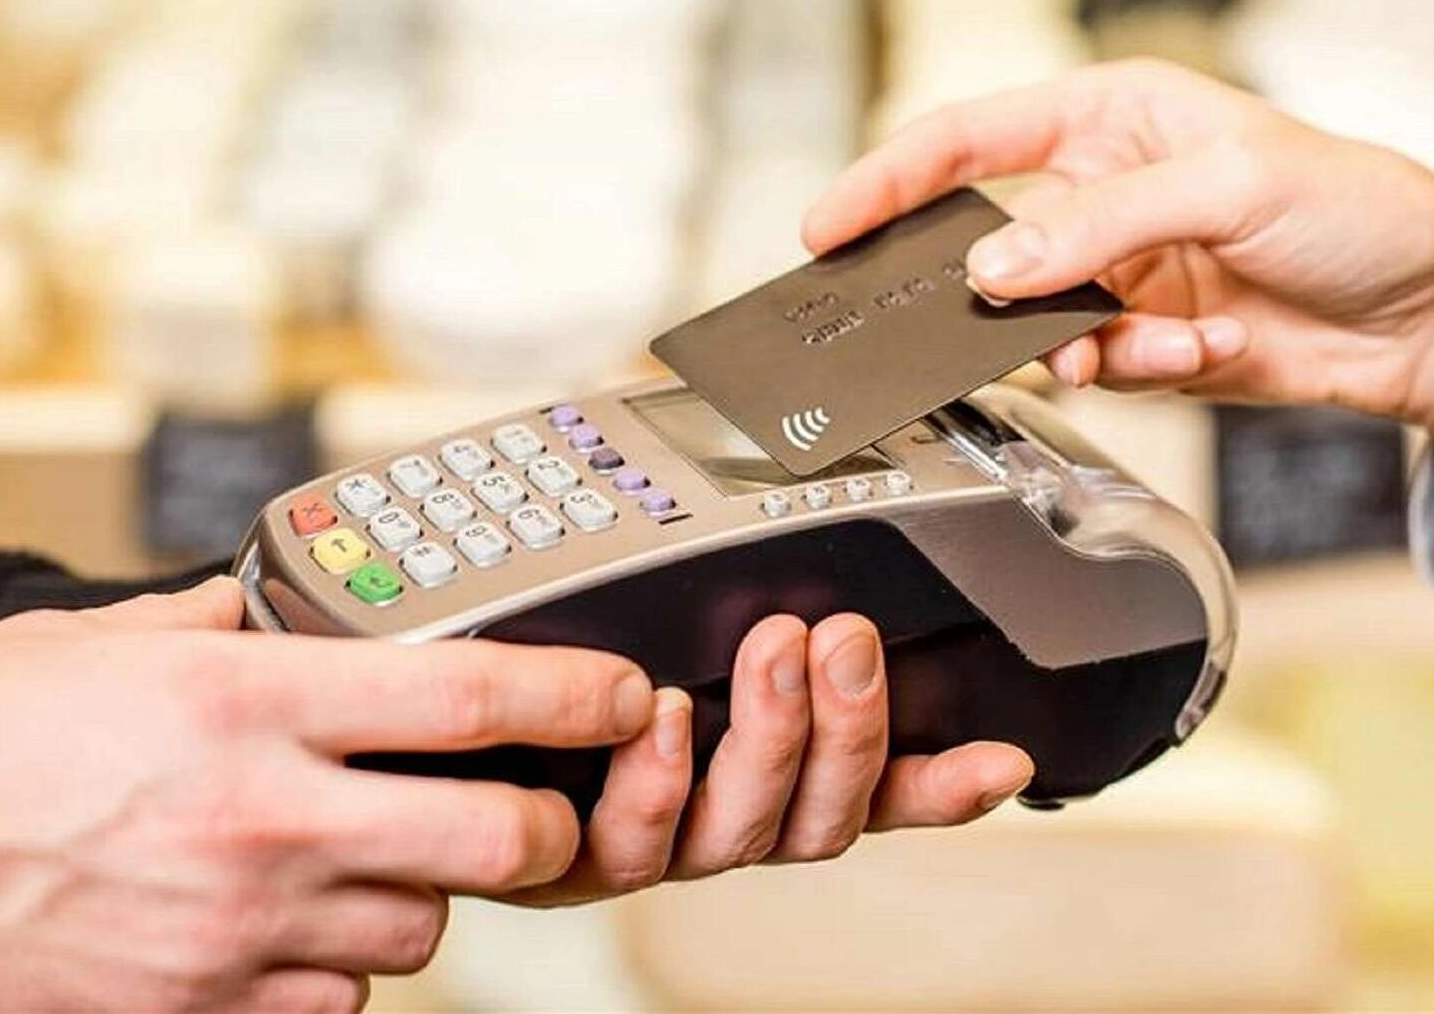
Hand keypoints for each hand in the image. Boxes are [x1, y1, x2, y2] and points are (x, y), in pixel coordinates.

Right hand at [0, 578, 652, 1012]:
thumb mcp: (89, 644)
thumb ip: (207, 628)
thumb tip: (270, 615)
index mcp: (244, 702)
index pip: (466, 691)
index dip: (574, 691)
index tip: (624, 690)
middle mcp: (267, 816)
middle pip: (495, 837)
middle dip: (545, 824)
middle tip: (536, 803)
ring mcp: (244, 927)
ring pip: (422, 928)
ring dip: (422, 892)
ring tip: (363, 855)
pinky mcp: (212, 1009)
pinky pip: (337, 995)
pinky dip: (338, 960)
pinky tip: (287, 921)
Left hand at [507, 613, 1033, 905]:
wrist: (435, 731)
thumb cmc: (565, 668)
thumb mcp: (680, 629)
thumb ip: (758, 626)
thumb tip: (840, 576)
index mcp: (756, 783)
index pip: (867, 796)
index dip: (937, 787)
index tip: (999, 757)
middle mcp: (713, 823)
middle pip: (815, 821)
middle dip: (845, 727)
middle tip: (843, 638)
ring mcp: (645, 847)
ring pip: (738, 833)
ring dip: (770, 739)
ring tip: (772, 649)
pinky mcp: (567, 858)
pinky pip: (629, 842)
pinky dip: (659, 780)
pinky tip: (665, 716)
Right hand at [804, 58, 1433, 448]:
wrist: (1430, 316)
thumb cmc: (1358, 209)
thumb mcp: (1230, 182)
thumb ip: (1102, 223)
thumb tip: (996, 271)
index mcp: (1108, 119)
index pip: (967, 140)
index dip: (888, 181)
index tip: (830, 227)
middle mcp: (1099, 196)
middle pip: (987, 246)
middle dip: (990, 293)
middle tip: (993, 320)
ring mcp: (1114, 275)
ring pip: (1035, 324)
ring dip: (1088, 342)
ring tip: (1157, 337)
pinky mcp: (1137, 342)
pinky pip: (1095, 368)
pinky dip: (1143, 367)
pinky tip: (1204, 345)